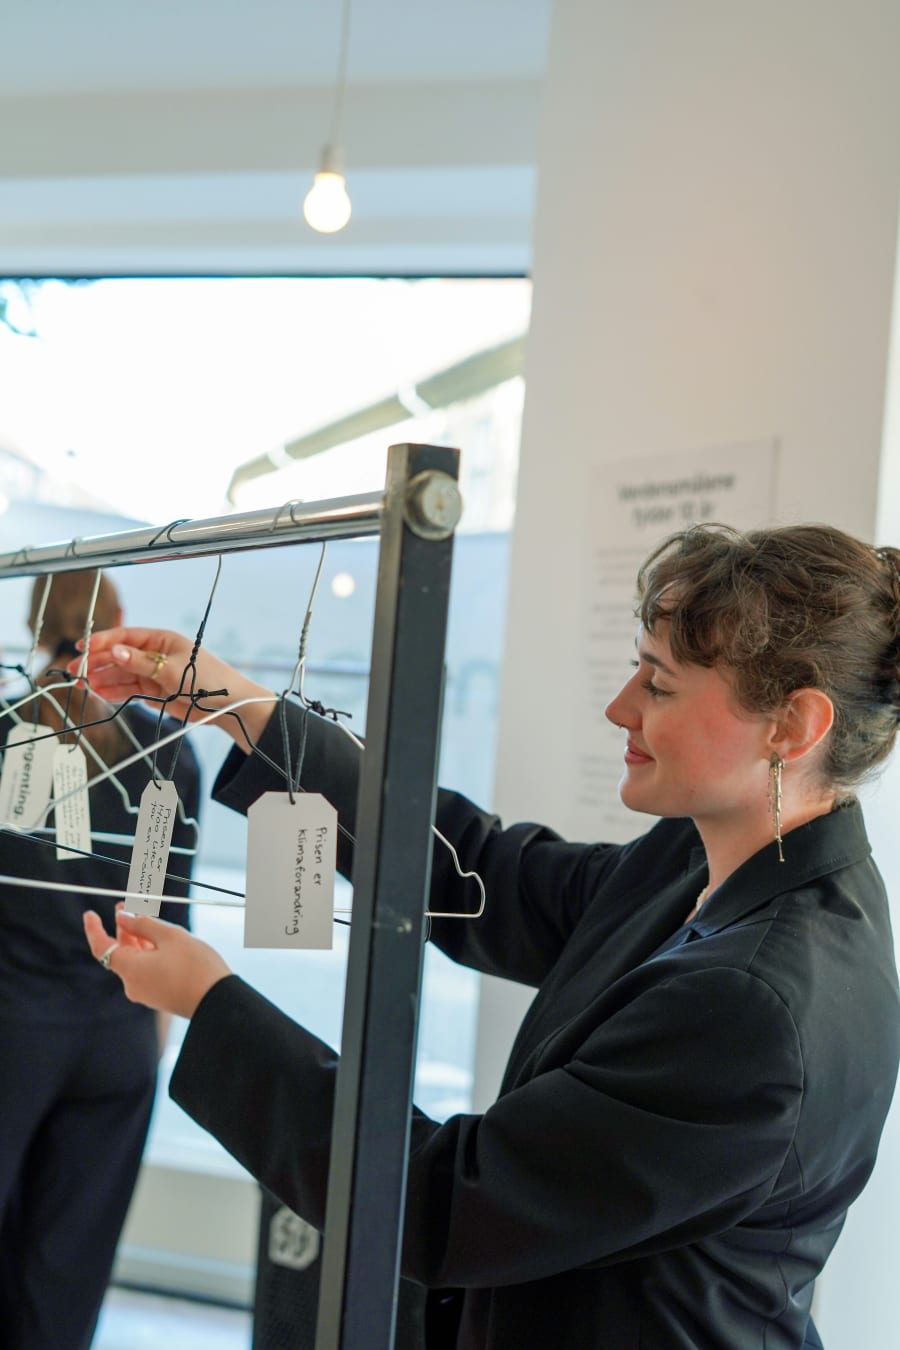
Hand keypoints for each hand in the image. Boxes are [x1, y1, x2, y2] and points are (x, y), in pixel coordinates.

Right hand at [70, 626, 275, 747]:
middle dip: (97, 663)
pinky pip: (129, 690)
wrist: (227, 705)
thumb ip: (142, 663)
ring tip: (82, 685)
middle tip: (75, 671)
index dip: (102, 641)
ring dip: (102, 679)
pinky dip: (114, 692)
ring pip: (121, 675)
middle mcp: (155, 655)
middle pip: (119, 656)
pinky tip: (99, 693)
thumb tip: (115, 651)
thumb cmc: (208, 679)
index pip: (125, 637)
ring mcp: (153, 674)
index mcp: (161, 640)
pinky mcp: (154, 692)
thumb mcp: (173, 670)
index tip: (82, 647)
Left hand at [84, 908, 231, 1017]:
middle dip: (123, 928)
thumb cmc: (196, 966)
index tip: (90, 913)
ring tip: (148, 918)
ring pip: (135, 960)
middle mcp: (132, 984)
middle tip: (127, 905)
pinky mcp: (158, 996)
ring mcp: (146, 992)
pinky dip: (148, 952)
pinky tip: (161, 940)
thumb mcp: (171, 936)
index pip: (101, 948)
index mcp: (130, 969)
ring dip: (138, 939)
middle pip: (120, 952)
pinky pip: (146, 970)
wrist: (218, 1001)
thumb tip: (122, 917)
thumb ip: (143, 924)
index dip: (93, 929)